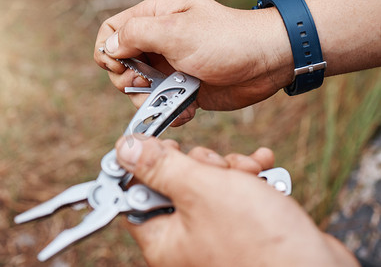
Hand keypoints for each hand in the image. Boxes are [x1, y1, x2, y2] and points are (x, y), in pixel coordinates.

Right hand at [94, 0, 293, 125]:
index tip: (122, 67)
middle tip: (148, 83)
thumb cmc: (226, 40)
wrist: (265, 63)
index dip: (108, 52)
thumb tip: (110, 48)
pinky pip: (163, 105)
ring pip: (140, 90)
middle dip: (129, 81)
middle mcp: (159, 43)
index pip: (111, 32)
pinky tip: (188, 108)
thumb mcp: (176, 31)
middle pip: (121, 66)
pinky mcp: (184, 89)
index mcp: (154, 19)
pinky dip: (170, 111)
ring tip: (172, 98)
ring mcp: (171, 68)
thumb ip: (136, 35)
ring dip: (150, 101)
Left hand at [115, 136, 358, 266]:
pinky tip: (262, 169)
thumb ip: (161, 167)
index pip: (137, 191)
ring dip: (229, 168)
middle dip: (201, 163)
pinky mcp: (241, 224)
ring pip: (209, 181)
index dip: (147, 163)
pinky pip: (234, 190)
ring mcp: (215, 230)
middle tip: (216, 166)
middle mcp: (186, 237)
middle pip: (176, 181)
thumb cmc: (258, 242)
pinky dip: (247, 177)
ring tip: (249, 172)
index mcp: (164, 237)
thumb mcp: (201, 191)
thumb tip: (126, 149)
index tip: (164, 145)